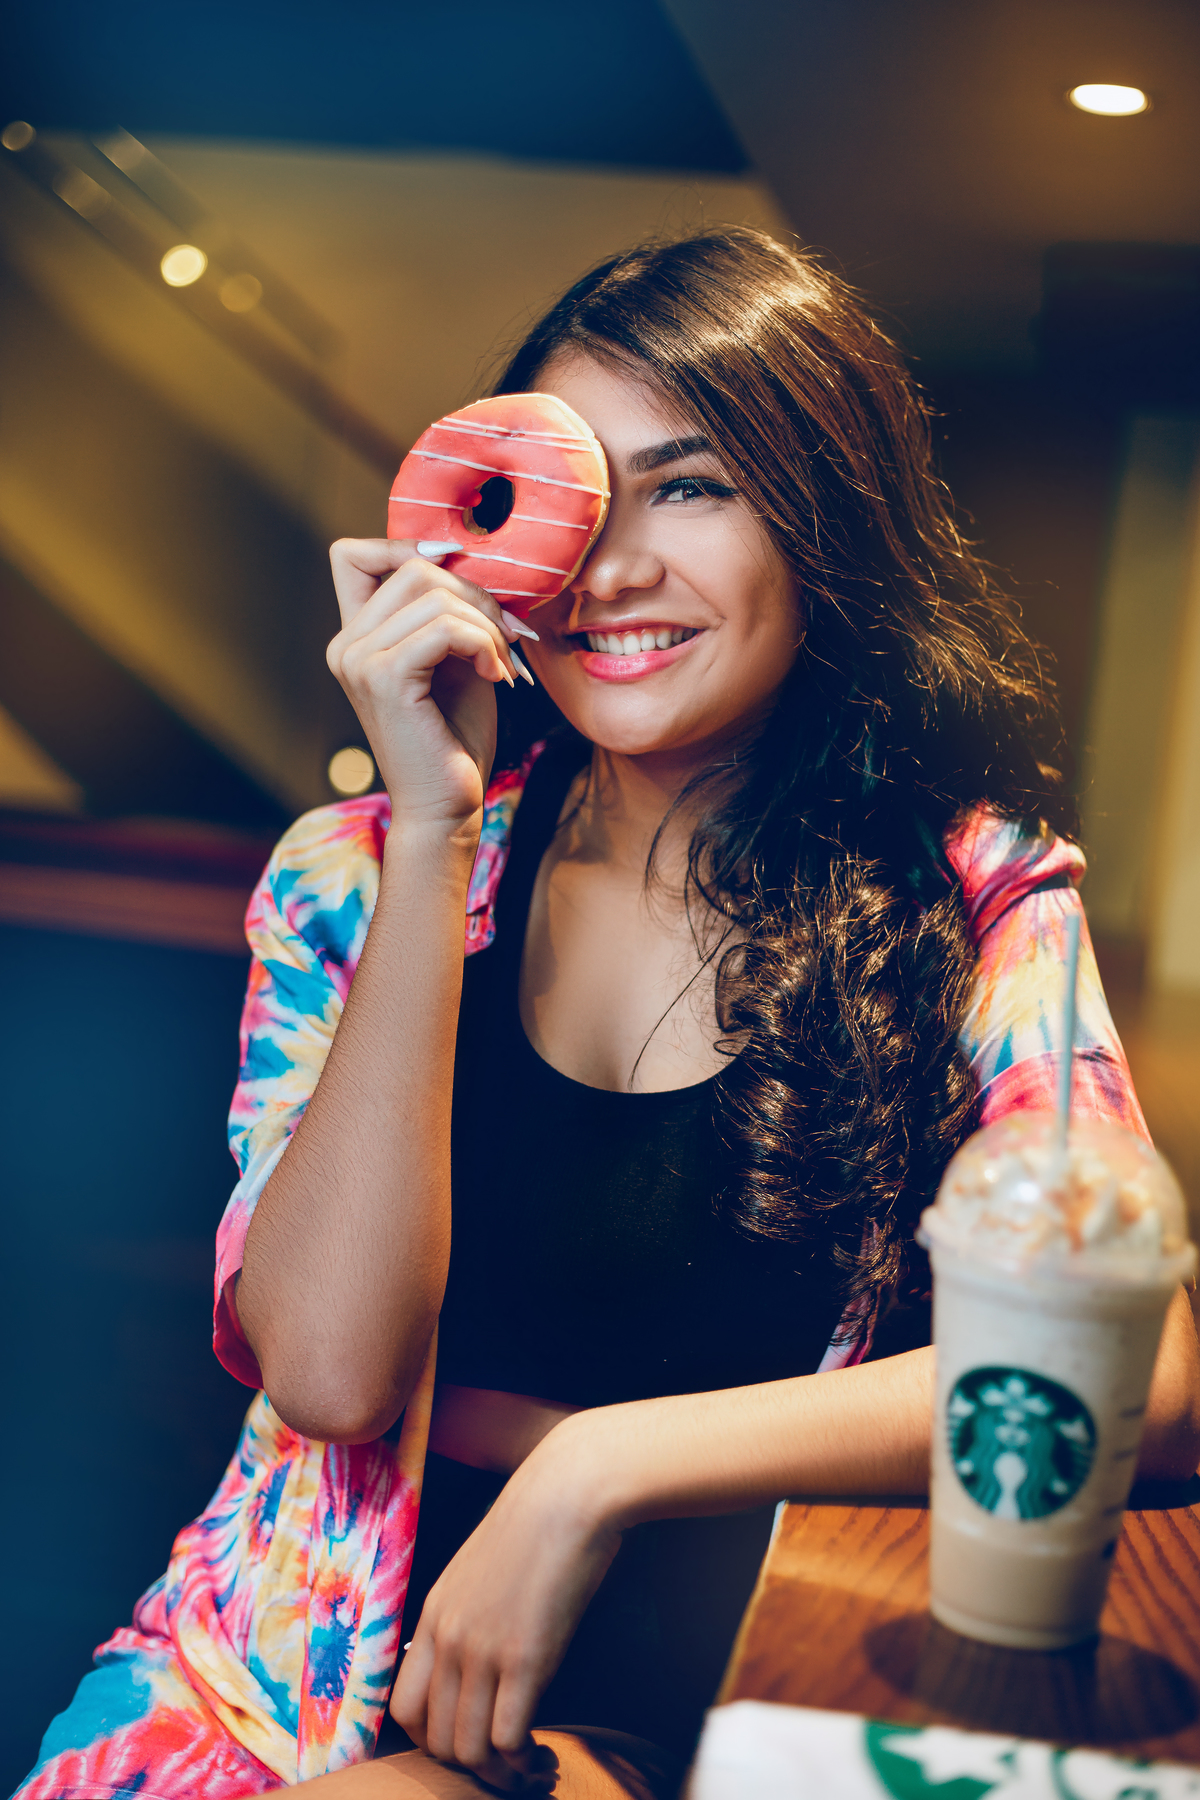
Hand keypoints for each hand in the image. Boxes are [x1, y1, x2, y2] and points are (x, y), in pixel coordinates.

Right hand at [327, 538, 520, 832]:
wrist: (446, 807)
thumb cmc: (455, 738)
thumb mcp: (455, 659)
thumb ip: (450, 611)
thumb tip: (471, 560)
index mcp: (355, 637)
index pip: (353, 554)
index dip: (405, 547)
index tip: (459, 579)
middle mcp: (345, 645)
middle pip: (411, 567)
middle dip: (474, 594)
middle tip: (505, 637)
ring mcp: (357, 660)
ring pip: (434, 594)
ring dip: (485, 624)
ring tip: (502, 663)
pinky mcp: (384, 678)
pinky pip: (445, 628)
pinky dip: (483, 644)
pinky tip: (497, 676)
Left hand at [390, 1426, 620, 1790]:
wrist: (568, 1492)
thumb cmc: (537, 1523)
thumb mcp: (481, 1567)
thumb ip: (470, 1611)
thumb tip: (480, 1652)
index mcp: (433, 1615)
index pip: (404, 1709)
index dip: (433, 1739)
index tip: (469, 1737)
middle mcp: (448, 1638)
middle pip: (434, 1739)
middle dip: (468, 1765)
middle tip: (504, 1762)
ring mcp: (483, 1650)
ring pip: (468, 1750)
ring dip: (498, 1773)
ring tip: (528, 1766)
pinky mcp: (527, 1657)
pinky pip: (507, 1738)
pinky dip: (523, 1760)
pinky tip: (542, 1751)